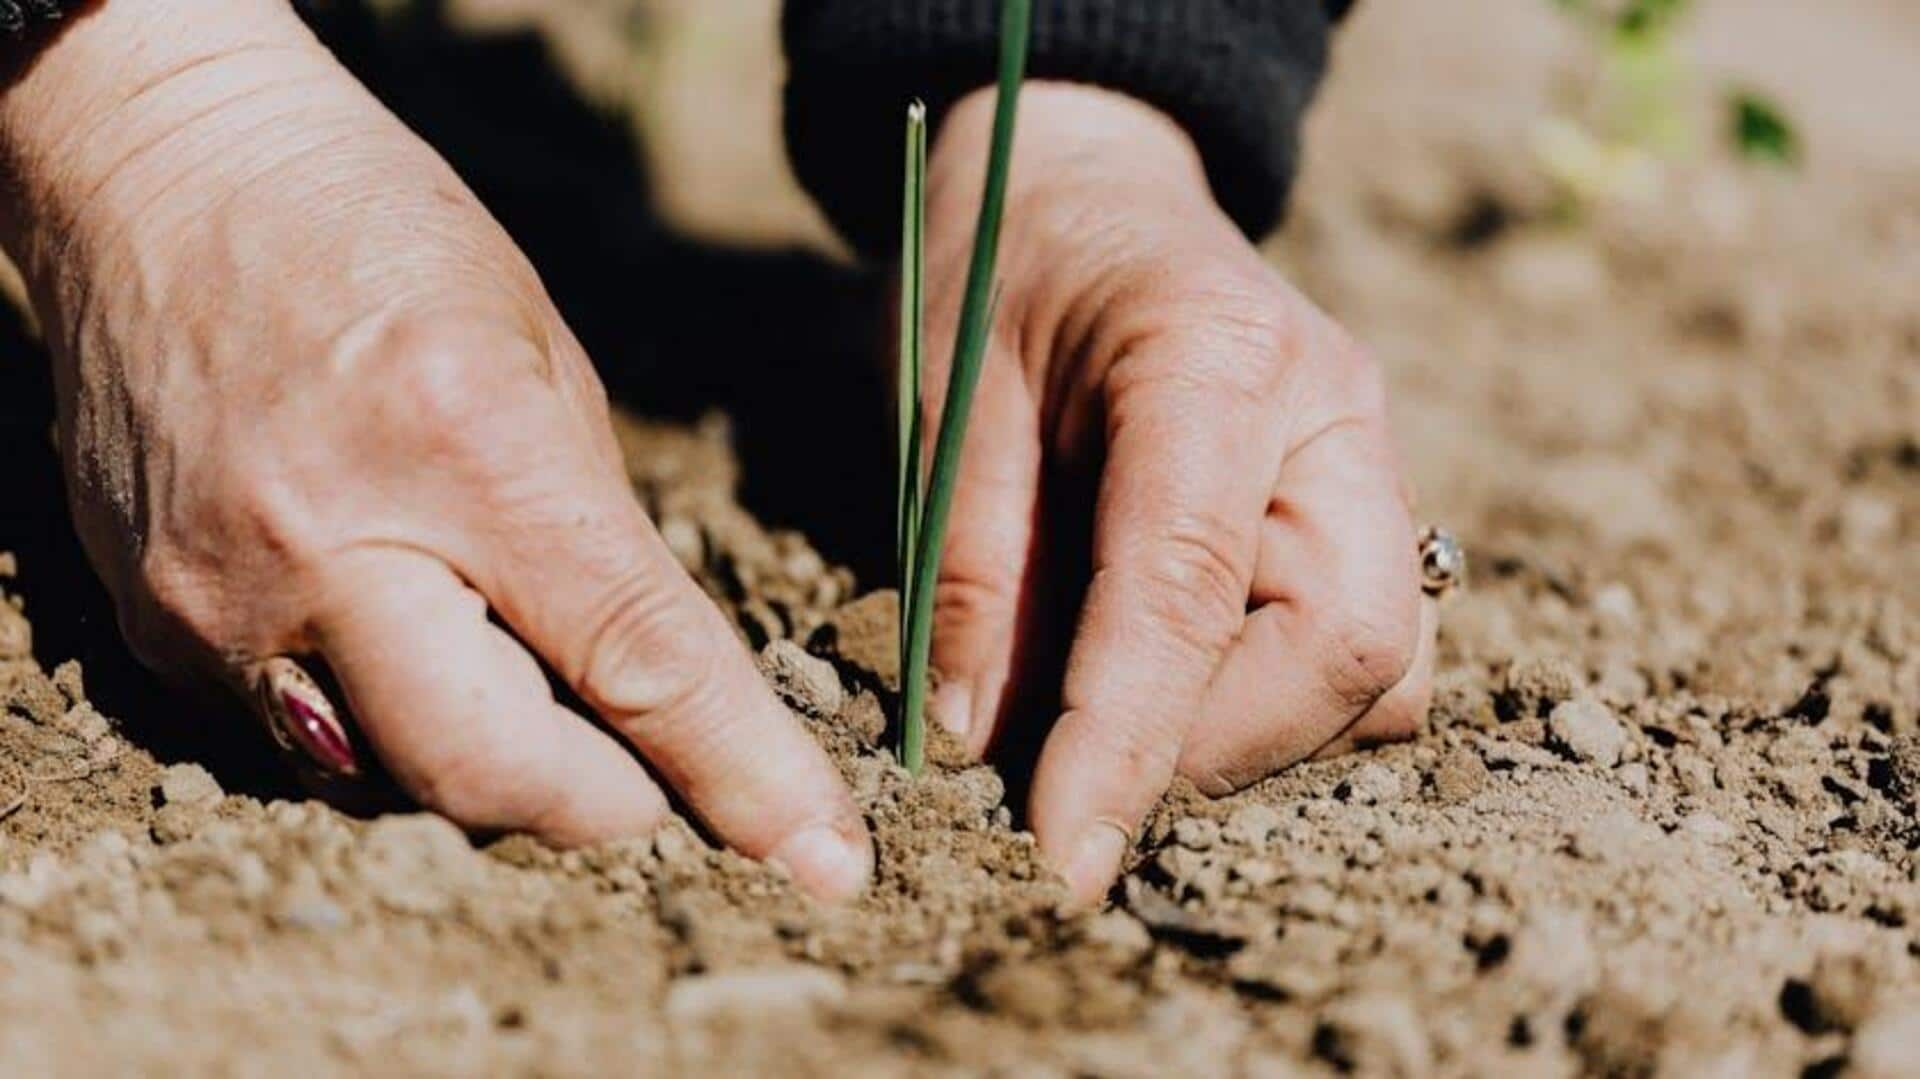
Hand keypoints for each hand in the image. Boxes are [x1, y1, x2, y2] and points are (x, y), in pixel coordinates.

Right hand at [0, 0, 868, 897]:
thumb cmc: (383, 240)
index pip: (635, 663)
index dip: (743, 777)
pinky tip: (402, 637)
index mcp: (467, 447)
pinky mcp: (153, 631)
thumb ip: (601, 543)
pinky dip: (386, 726)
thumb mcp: (545, 362)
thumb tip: (661, 697)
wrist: (165, 179)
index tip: (823, 862)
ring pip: (397, 785)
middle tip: (655, 775)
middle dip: (608, 805)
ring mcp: (221, 603)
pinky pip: (304, 744)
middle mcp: (329, 546)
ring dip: (494, 766)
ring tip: (516, 672)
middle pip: (497, 778)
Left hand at [921, 84, 1435, 903]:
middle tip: (1078, 775)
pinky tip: (1172, 682)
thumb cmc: (1002, 275)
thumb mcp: (949, 399)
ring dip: (1250, 738)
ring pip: (1380, 671)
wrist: (1089, 192)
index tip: (1062, 857)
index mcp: (1215, 357)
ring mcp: (1371, 461)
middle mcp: (1333, 414)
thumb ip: (970, 565)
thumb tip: (980, 742)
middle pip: (1348, 647)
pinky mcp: (1368, 509)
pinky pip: (1366, 654)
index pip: (1190, 587)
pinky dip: (1274, 705)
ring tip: (1116, 722)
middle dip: (1212, 750)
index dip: (1126, 740)